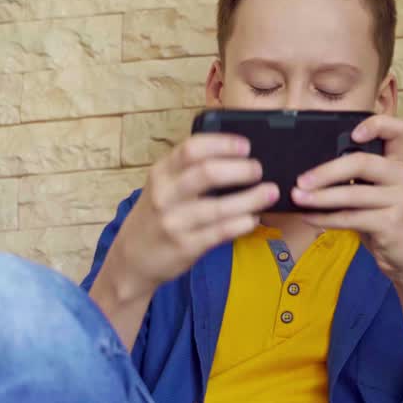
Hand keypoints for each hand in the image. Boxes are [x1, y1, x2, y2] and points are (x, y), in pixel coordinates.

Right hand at [114, 133, 277, 288]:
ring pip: (218, 206)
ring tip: (270, 192)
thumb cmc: (156, 216)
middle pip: (207, 173)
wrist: (132, 258)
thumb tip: (234, 156)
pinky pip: (219, 232)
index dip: (223, 144)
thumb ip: (188, 170)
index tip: (245, 146)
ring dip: (250, 198)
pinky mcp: (185, 246)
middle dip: (241, 169)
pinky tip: (253, 218)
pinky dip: (241, 223)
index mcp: (161, 173)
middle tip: (258, 169)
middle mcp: (165, 195)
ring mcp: (174, 222)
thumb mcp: (162, 186)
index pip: (192, 148)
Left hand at [291, 115, 402, 289]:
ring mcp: (401, 201)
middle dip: (327, 171)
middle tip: (301, 180)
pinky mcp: (392, 224)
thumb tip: (314, 174)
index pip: (396, 131)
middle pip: (362, 162)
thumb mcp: (380, 198)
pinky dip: (326, 218)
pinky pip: (351, 218)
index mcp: (400, 166)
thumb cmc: (388, 225)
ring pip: (352, 193)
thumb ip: (361, 182)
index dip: (375, 125)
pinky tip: (310, 218)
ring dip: (320, 197)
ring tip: (298, 198)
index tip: (352, 134)